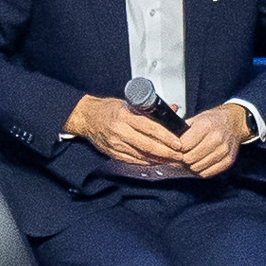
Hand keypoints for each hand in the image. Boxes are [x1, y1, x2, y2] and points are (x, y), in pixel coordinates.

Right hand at [67, 93, 188, 168]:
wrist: (87, 117)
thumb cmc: (108, 108)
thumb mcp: (129, 103)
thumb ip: (151, 109)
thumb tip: (173, 109)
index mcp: (124, 116)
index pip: (150, 128)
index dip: (166, 137)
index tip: (178, 142)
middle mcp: (119, 132)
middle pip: (147, 146)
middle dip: (166, 152)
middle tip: (179, 155)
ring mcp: (115, 144)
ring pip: (141, 156)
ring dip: (159, 159)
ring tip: (171, 158)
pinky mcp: (113, 153)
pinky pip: (134, 161)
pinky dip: (147, 162)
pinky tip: (156, 161)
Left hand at [173, 107, 250, 177]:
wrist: (234, 123)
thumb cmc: (213, 121)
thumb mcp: (196, 118)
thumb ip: (182, 130)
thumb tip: (167, 142)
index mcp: (205, 125)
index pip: (183, 145)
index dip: (177, 148)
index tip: (177, 146)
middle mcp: (216, 138)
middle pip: (190, 158)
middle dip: (183, 158)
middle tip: (183, 154)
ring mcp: (223, 151)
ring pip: (197, 168)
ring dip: (191, 165)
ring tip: (191, 158)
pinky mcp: (228, 161)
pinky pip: (207, 173)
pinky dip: (201, 170)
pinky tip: (200, 162)